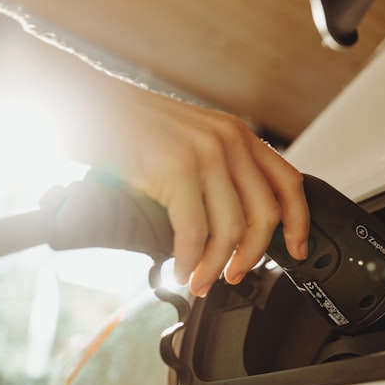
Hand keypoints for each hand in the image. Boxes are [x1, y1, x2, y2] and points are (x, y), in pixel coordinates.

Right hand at [113, 90, 309, 296]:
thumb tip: (234, 224)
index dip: (298, 222)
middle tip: (234, 274)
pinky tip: (181, 270)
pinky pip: (194, 232)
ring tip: (200, 280)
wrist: (86, 104)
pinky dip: (189, 261)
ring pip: (230, 229)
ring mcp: (204, 154)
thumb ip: (219, 170)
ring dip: (215, 266)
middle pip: (264, 214)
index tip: (296, 249)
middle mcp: (228, 142)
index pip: (288, 182)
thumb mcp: (191, 139)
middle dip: (252, 255)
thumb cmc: (130, 127)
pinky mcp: (176, 170)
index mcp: (238, 135)